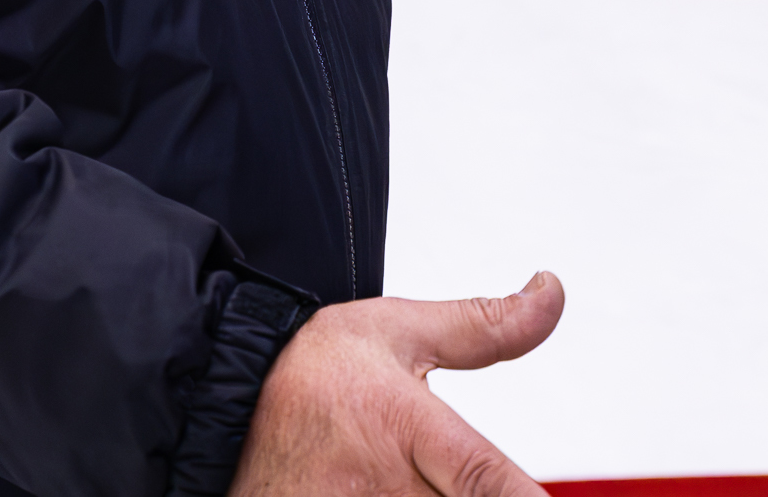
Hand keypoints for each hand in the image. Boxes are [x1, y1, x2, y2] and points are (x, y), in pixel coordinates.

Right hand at [232, 272, 564, 496]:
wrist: (217, 412)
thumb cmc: (309, 373)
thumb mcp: (395, 330)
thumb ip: (483, 326)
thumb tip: (550, 291)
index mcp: (406, 428)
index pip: (484, 479)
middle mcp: (382, 489)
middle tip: (445, 473)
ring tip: (412, 481)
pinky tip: (395, 494)